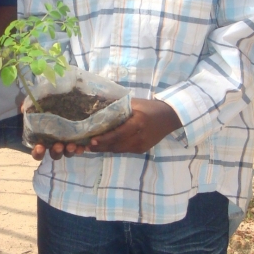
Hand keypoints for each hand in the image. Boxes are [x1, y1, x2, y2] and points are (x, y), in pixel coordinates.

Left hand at [31, 98, 181, 160]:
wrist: (170, 117)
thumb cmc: (150, 107)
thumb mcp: (135, 102)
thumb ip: (118, 105)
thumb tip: (97, 102)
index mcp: (138, 123)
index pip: (118, 134)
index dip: (104, 139)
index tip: (91, 140)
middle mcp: (139, 137)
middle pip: (116, 145)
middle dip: (99, 146)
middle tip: (84, 145)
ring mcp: (141, 146)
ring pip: (118, 150)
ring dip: (104, 149)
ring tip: (89, 146)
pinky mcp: (141, 150)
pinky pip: (123, 150)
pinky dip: (112, 148)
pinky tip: (102, 146)